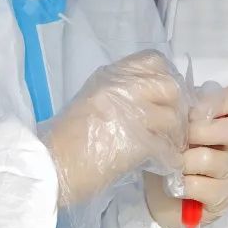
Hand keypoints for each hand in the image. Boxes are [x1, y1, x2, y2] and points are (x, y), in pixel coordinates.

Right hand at [44, 50, 186, 206]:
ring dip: (175, 136)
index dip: (166, 78)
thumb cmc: (67, 139)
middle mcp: (120, 88)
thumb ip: (122, 93)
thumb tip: (155, 98)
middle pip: (170, 86)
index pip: (154, 60)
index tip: (165, 98)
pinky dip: (169, 158)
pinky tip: (163, 164)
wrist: (50, 166)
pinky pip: (166, 147)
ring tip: (168, 148)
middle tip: (172, 127)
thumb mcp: (92, 101)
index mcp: (110, 76)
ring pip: (173, 117)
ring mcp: (129, 112)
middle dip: (177, 108)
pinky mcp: (135, 141)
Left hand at [145, 85, 227, 227]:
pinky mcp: (225, 196)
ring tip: (171, 165)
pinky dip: (183, 185)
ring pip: (211, 159)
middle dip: (200, 132)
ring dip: (183, 162)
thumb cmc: (170, 152)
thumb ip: (179, 111)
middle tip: (178, 140)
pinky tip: (175, 185)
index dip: (217, 101)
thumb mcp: (173, 126)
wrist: (162, 194)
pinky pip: (204, 187)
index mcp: (225, 119)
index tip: (192, 112)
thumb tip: (175, 103)